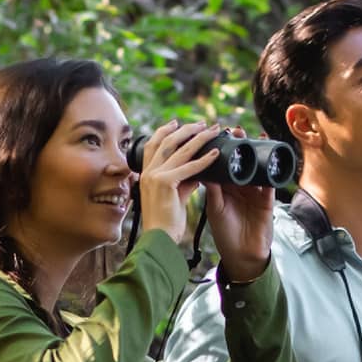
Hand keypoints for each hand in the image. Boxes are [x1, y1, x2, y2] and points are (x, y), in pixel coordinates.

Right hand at [135, 121, 221, 245]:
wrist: (158, 239)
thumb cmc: (166, 223)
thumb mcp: (174, 197)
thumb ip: (184, 183)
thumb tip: (198, 174)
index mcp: (145, 174)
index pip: (153, 145)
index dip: (164, 131)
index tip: (176, 122)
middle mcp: (148, 172)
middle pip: (166, 141)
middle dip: (185, 129)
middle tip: (201, 123)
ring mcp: (155, 176)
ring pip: (179, 149)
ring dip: (198, 138)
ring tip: (212, 131)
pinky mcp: (166, 184)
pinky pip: (189, 168)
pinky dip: (204, 160)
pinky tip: (216, 154)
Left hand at [204, 127, 274, 282]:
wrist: (242, 255)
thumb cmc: (225, 234)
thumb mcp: (215, 210)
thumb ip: (212, 190)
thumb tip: (203, 168)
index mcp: (224, 187)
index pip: (222, 163)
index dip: (220, 148)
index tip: (216, 133)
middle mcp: (239, 187)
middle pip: (241, 160)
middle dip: (240, 144)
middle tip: (236, 130)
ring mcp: (254, 192)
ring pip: (256, 167)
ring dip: (257, 152)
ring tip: (255, 137)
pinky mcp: (267, 200)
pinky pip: (270, 182)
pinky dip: (271, 171)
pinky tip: (271, 159)